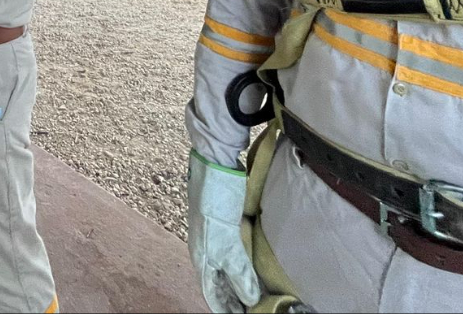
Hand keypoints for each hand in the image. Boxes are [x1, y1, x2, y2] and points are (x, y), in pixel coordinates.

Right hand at [187, 150, 260, 313]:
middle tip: (257, 310)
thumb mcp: (226, 239)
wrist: (214, 162)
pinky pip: (236, 255)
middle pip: (221, 284)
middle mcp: (207, 250)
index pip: (213, 294)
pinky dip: (246, 267)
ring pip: (229, 271)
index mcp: (202, 256)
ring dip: (242, 285)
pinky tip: (255, 268)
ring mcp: (217, 238)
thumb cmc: (214, 198)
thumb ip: (238, 269)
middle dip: (235, 300)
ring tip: (260, 296)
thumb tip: (251, 299)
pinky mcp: (227, 226)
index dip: (226, 309)